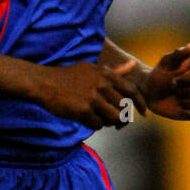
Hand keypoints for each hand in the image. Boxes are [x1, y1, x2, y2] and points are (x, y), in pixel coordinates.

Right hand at [33, 59, 147, 130]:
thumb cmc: (69, 77)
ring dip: (109, 123)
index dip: (141, 103)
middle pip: (124, 108)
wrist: (45, 83)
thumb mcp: (92, 69)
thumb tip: (133, 64)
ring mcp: (92, 98)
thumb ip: (114, 71)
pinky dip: (95, 125)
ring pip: (113, 119)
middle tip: (118, 123)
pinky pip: (98, 125)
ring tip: (100, 119)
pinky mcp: (83, 111)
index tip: (145, 113)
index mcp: (106, 75)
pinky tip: (87, 119)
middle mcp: (101, 85)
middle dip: (123, 118)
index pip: (132, 91)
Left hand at [142, 42, 189, 120]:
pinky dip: (189, 114)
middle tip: (174, 90)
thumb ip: (177, 54)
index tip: (173, 81)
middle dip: (182, 91)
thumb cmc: (160, 75)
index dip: (185, 79)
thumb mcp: (165, 63)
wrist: (153, 93)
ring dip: (185, 103)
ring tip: (177, 99)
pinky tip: (180, 109)